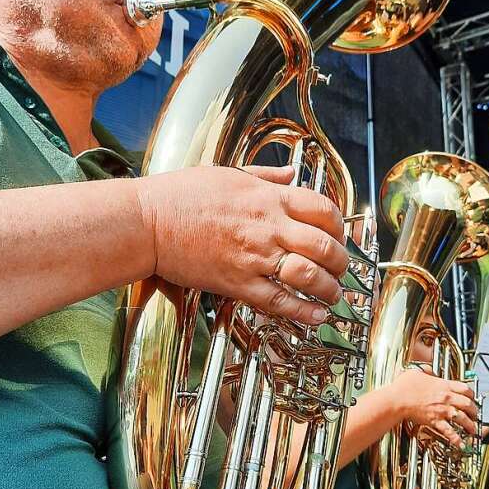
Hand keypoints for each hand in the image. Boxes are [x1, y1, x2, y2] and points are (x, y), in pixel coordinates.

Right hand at [135, 164, 348, 325]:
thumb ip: (266, 176)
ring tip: (333, 295)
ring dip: (328, 289)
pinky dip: (303, 311)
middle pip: (323, 245)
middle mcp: (267, 227)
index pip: (323, 210)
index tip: (338, 235)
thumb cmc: (181, 196)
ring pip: (308, 276)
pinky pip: (278, 301)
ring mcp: (254, 257)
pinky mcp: (237, 283)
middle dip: (340, 261)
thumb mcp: (230, 173)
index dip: (339, 226)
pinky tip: (315, 315)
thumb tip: (291, 174)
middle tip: (341, 269)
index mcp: (268, 198)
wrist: (147, 222)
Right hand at [388, 366, 477, 447]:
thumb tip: (429, 370)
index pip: (465, 388)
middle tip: (475, 414)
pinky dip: (457, 439)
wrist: (397, 400)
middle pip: (468, 404)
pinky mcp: (435, 421)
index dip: (471, 394)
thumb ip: (427, 370)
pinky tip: (461, 444)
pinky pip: (449, 432)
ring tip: (472, 429)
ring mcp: (441, 410)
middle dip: (474, 410)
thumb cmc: (404, 386)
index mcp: (443, 385)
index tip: (472, 398)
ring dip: (470, 425)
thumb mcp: (417, 371)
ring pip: (463, 418)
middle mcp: (446, 398)